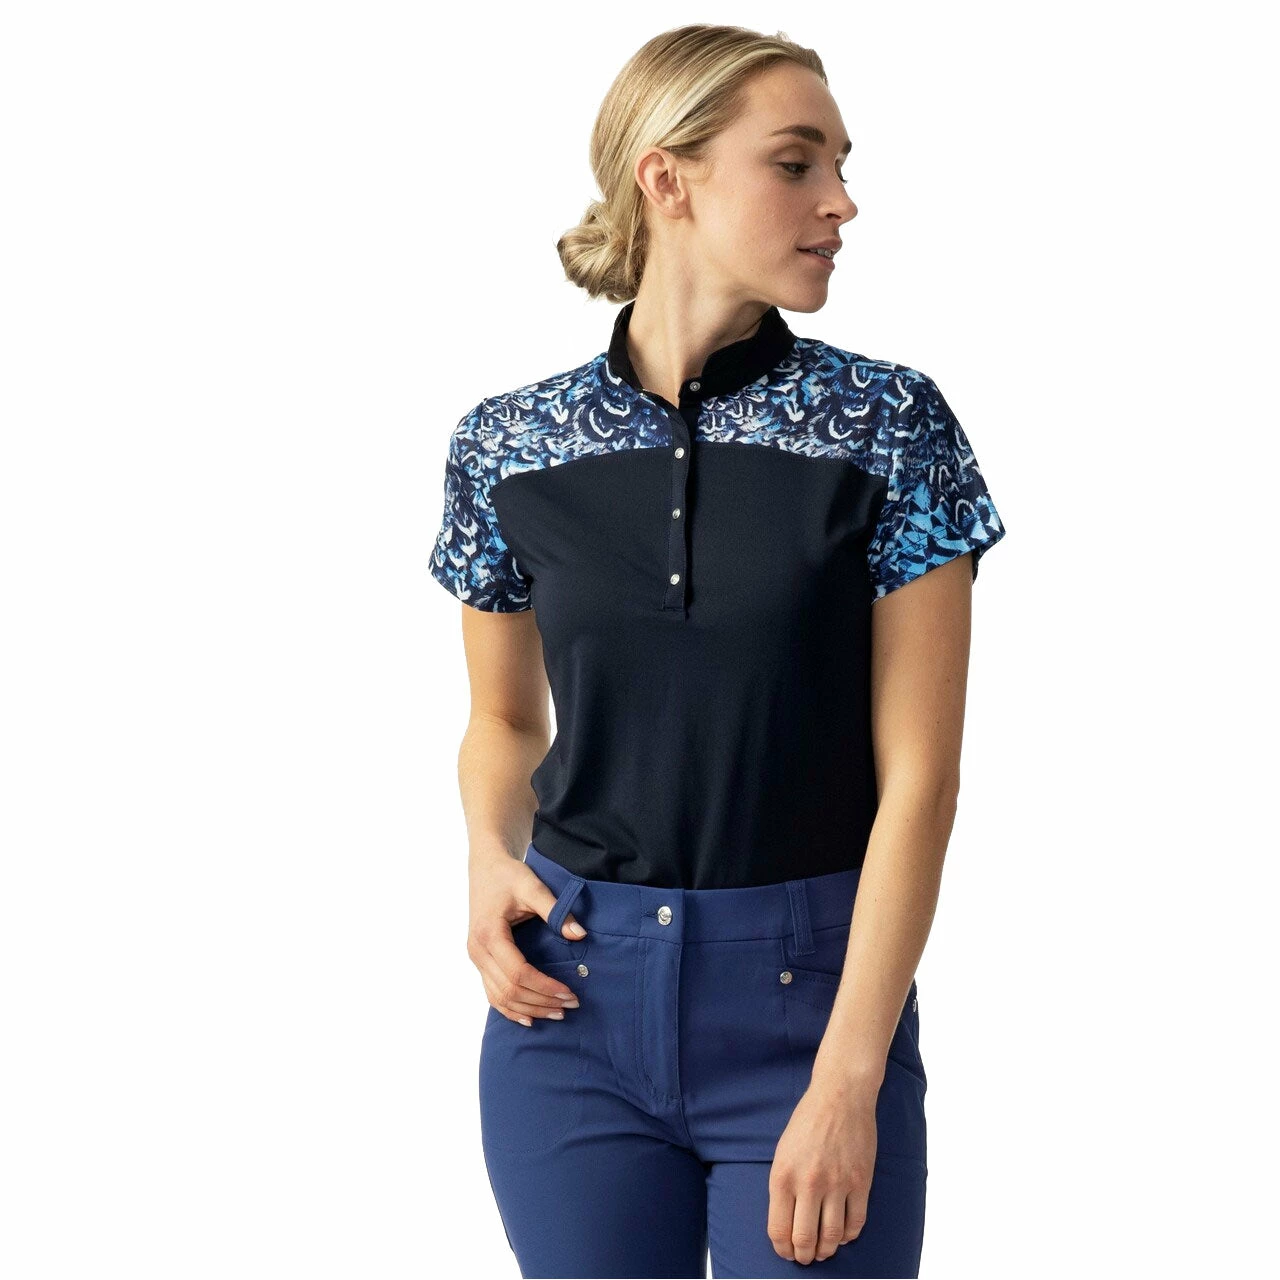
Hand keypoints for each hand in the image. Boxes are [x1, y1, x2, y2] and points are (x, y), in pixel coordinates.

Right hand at [467, 850, 586, 1026]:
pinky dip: (509, 1008)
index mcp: (489, 934)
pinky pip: (492, 993)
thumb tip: (580, 935)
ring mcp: (476, 958)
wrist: (485, 867)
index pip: (518, 973)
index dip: (545, 987)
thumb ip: (556, 910)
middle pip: (509, 990)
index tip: (569, 992)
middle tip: (570, 1006)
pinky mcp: (480, 960)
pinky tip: (529, 1018)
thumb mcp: (532, 886)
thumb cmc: (508, 875)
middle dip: (541, 1002)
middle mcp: (478, 951)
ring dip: (528, 1009)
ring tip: (557, 1014)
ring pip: (499, 997)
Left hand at [767, 1079, 878, 1264]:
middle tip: (805, 1257)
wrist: (840, 1096)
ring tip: (823, 1250)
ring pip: (831, 1237)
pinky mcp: (861, 1183)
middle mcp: (808, 1183)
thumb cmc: (807, 1122)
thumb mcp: (782, 1152)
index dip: (782, 1249)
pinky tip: (842, 1234)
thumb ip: (783, 1187)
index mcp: (783, 1175)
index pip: (779, 1230)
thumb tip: (786, 1224)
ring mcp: (837, 1184)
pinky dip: (848, 1236)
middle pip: (805, 1240)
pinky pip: (855, 1223)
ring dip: (826, 1250)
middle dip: (804, 1256)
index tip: (786, 1253)